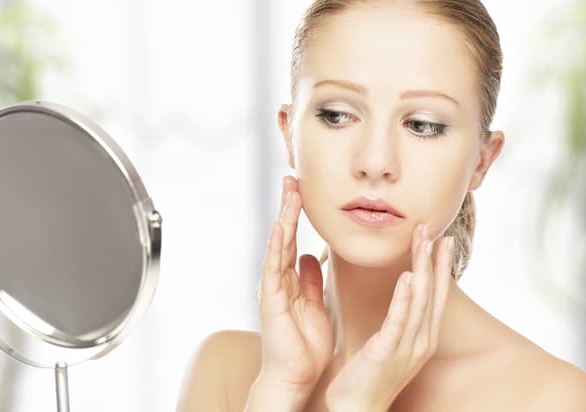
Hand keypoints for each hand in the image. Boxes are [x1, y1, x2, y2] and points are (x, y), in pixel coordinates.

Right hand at [255, 176, 333, 397]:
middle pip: (283, 235)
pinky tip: (281, 224)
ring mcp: (272, 287)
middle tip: (292, 178)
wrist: (295, 376)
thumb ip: (310, 280)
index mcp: (289, 280)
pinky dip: (277, 244)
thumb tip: (310, 256)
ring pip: (278, 244)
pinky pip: (274, 266)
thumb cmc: (304, 345)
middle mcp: (278, 279)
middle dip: (288, 206)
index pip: (292, 239)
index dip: (296, 215)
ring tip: (289, 192)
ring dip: (284, 217)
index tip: (302, 191)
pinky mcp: (271, 298)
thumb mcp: (314, 304)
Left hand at [325, 224, 453, 410]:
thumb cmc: (369, 374)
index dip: (439, 266)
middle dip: (434, 258)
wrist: (357, 408)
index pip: (435, 294)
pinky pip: (399, 320)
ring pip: (420, 300)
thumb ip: (398, 317)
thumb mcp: (390, 342)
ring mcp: (407, 347)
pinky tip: (409, 276)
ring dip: (423, 268)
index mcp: (421, 336)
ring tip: (424, 241)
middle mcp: (420, 340)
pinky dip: (405, 297)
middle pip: (432, 292)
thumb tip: (401, 290)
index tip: (442, 239)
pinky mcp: (387, 352)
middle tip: (433, 228)